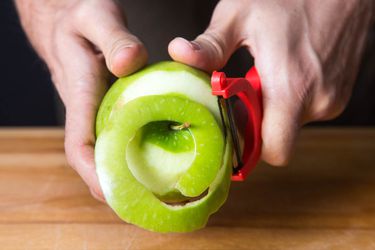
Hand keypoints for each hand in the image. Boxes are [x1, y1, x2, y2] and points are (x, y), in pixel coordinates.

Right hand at [15, 0, 147, 200]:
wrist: (69, 17)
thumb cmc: (80, 15)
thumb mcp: (96, 16)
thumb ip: (113, 38)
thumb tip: (130, 64)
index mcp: (81, 91)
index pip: (79, 143)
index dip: (93, 173)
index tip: (113, 192)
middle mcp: (87, 108)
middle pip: (95, 157)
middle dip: (114, 183)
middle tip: (148, 201)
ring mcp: (96, 109)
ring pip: (108, 148)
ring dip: (126, 171)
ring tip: (157, 187)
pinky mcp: (108, 104)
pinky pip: (119, 133)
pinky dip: (134, 149)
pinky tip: (157, 154)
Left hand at [169, 0, 373, 165]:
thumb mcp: (241, 16)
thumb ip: (210, 45)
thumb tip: (179, 53)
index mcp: (291, 87)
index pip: (274, 151)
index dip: (251, 147)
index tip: (234, 126)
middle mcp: (318, 100)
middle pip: (278, 139)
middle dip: (258, 123)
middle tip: (247, 90)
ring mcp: (334, 99)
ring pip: (291, 125)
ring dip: (275, 108)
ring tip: (269, 74)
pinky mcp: (340, 94)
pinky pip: (307, 111)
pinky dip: (292, 100)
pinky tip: (286, 72)